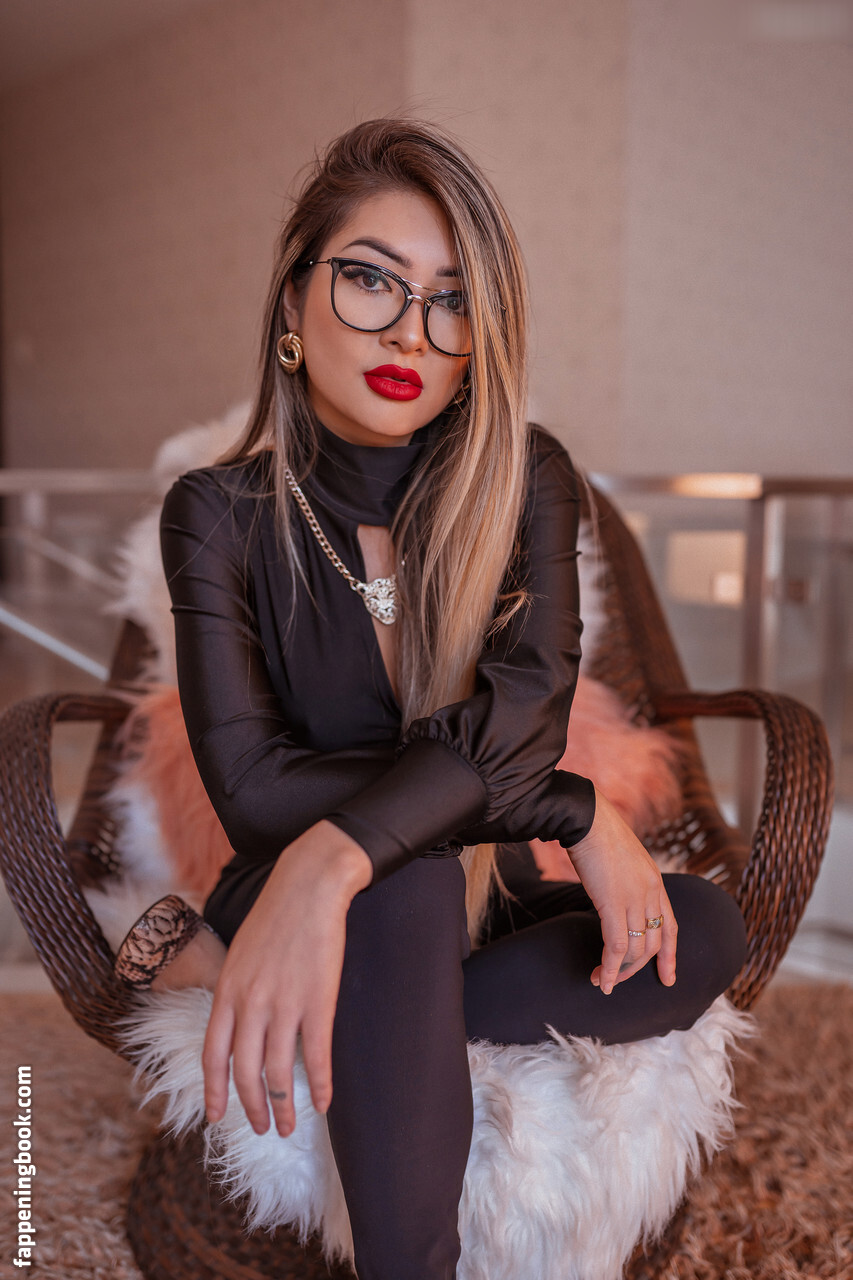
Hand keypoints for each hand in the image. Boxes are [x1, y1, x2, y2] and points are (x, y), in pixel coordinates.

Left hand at [202, 821, 371, 1137]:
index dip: (215, 1091)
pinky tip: (324, 1103)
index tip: (216, 1117)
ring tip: (288, 1125)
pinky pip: (317, 1055)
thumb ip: (237, 992)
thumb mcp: (241, 954)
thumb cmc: (277, 916)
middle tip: (261, 1128)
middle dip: (252, 1107)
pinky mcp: (317, 1000)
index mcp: (228, 991)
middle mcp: (250, 1003)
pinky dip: (321, 1084)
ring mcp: (284, 1003)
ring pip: (279, 1072)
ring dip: (283, 1106)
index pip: (214, 1055)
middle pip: (246, 1072)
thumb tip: (239, 1028)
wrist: (309, 885)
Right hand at [567, 789, 676, 995]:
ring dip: (620, 972)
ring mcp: (635, 899)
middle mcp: (651, 893)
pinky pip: (617, 946)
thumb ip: (626, 880)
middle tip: (618, 981)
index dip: (670, 955)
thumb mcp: (622, 860)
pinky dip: (610, 967)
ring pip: (636, 950)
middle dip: (637, 969)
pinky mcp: (613, 904)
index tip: (668, 977)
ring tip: (602, 980)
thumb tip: (615, 894)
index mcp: (655, 882)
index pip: (671, 927)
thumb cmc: (597, 834)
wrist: (586, 819)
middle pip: (654, 944)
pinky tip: (601, 978)